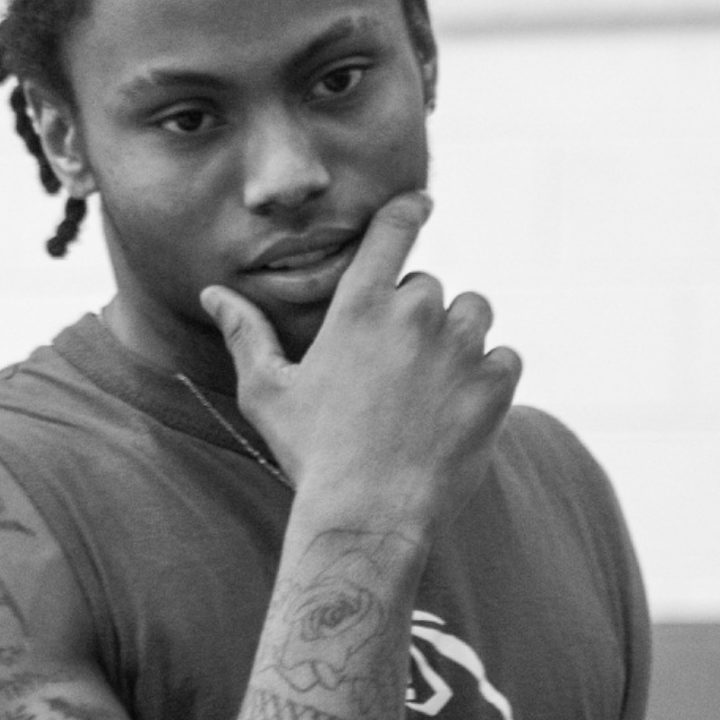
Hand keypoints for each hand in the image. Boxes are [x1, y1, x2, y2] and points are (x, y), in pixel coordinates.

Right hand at [200, 192, 521, 534]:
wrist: (368, 516)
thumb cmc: (312, 454)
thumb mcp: (267, 392)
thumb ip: (245, 334)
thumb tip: (214, 294)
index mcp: (360, 305)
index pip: (394, 229)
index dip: (410, 208)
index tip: (421, 204)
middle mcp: (416, 314)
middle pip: (431, 286)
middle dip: (419, 315)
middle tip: (398, 366)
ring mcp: (461, 348)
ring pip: (475, 314)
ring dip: (459, 336)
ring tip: (432, 383)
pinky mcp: (495, 385)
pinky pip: (505, 358)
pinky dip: (488, 377)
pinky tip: (458, 409)